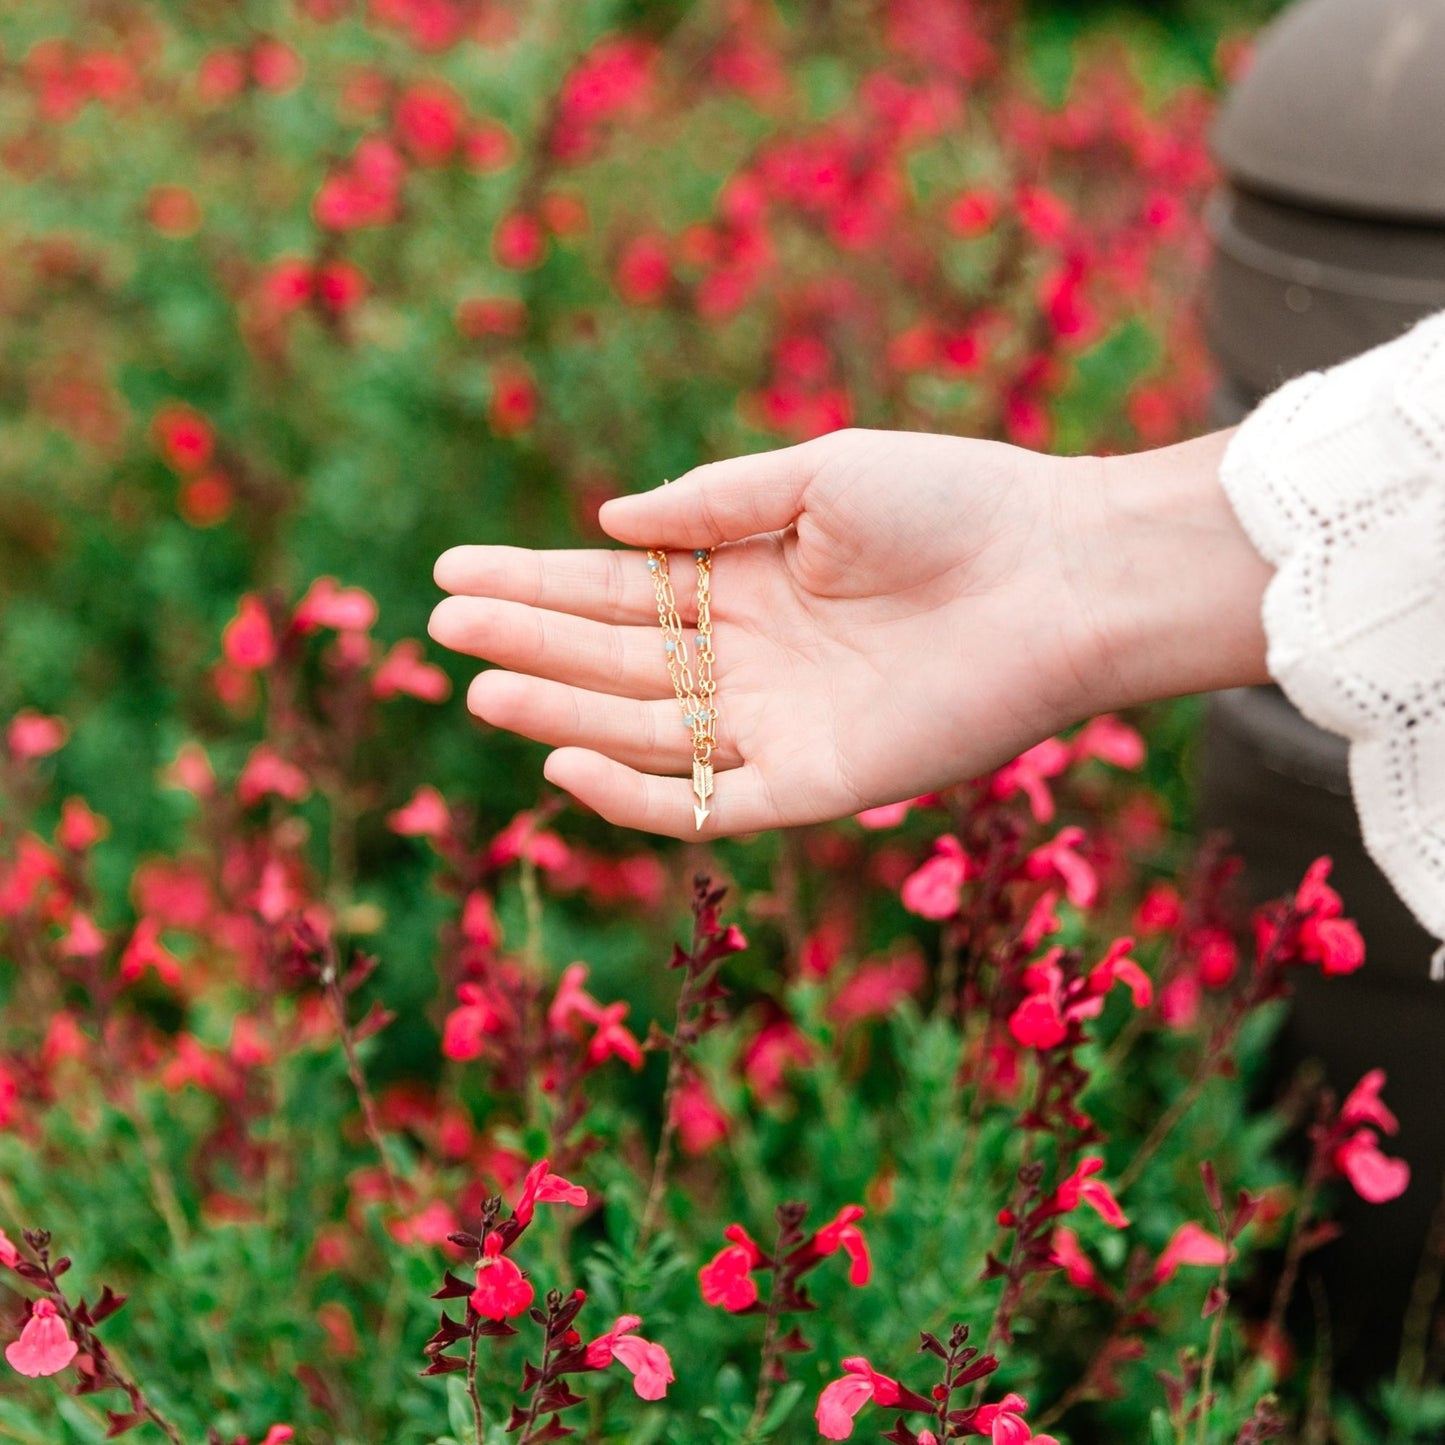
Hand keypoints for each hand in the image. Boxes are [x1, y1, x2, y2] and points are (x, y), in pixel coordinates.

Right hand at [428, 426, 1270, 838]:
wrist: (1062, 572)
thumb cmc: (954, 503)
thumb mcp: (818, 475)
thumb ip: (712, 502)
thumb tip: (610, 518)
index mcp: (751, 578)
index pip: (619, 589)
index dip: (535, 581)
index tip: (452, 571)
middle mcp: (755, 656)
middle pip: (617, 659)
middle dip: (528, 642)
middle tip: (442, 628)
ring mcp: (781, 723)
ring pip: (645, 730)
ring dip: (560, 711)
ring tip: (479, 687)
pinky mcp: (818, 783)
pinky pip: (708, 804)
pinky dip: (637, 795)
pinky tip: (565, 764)